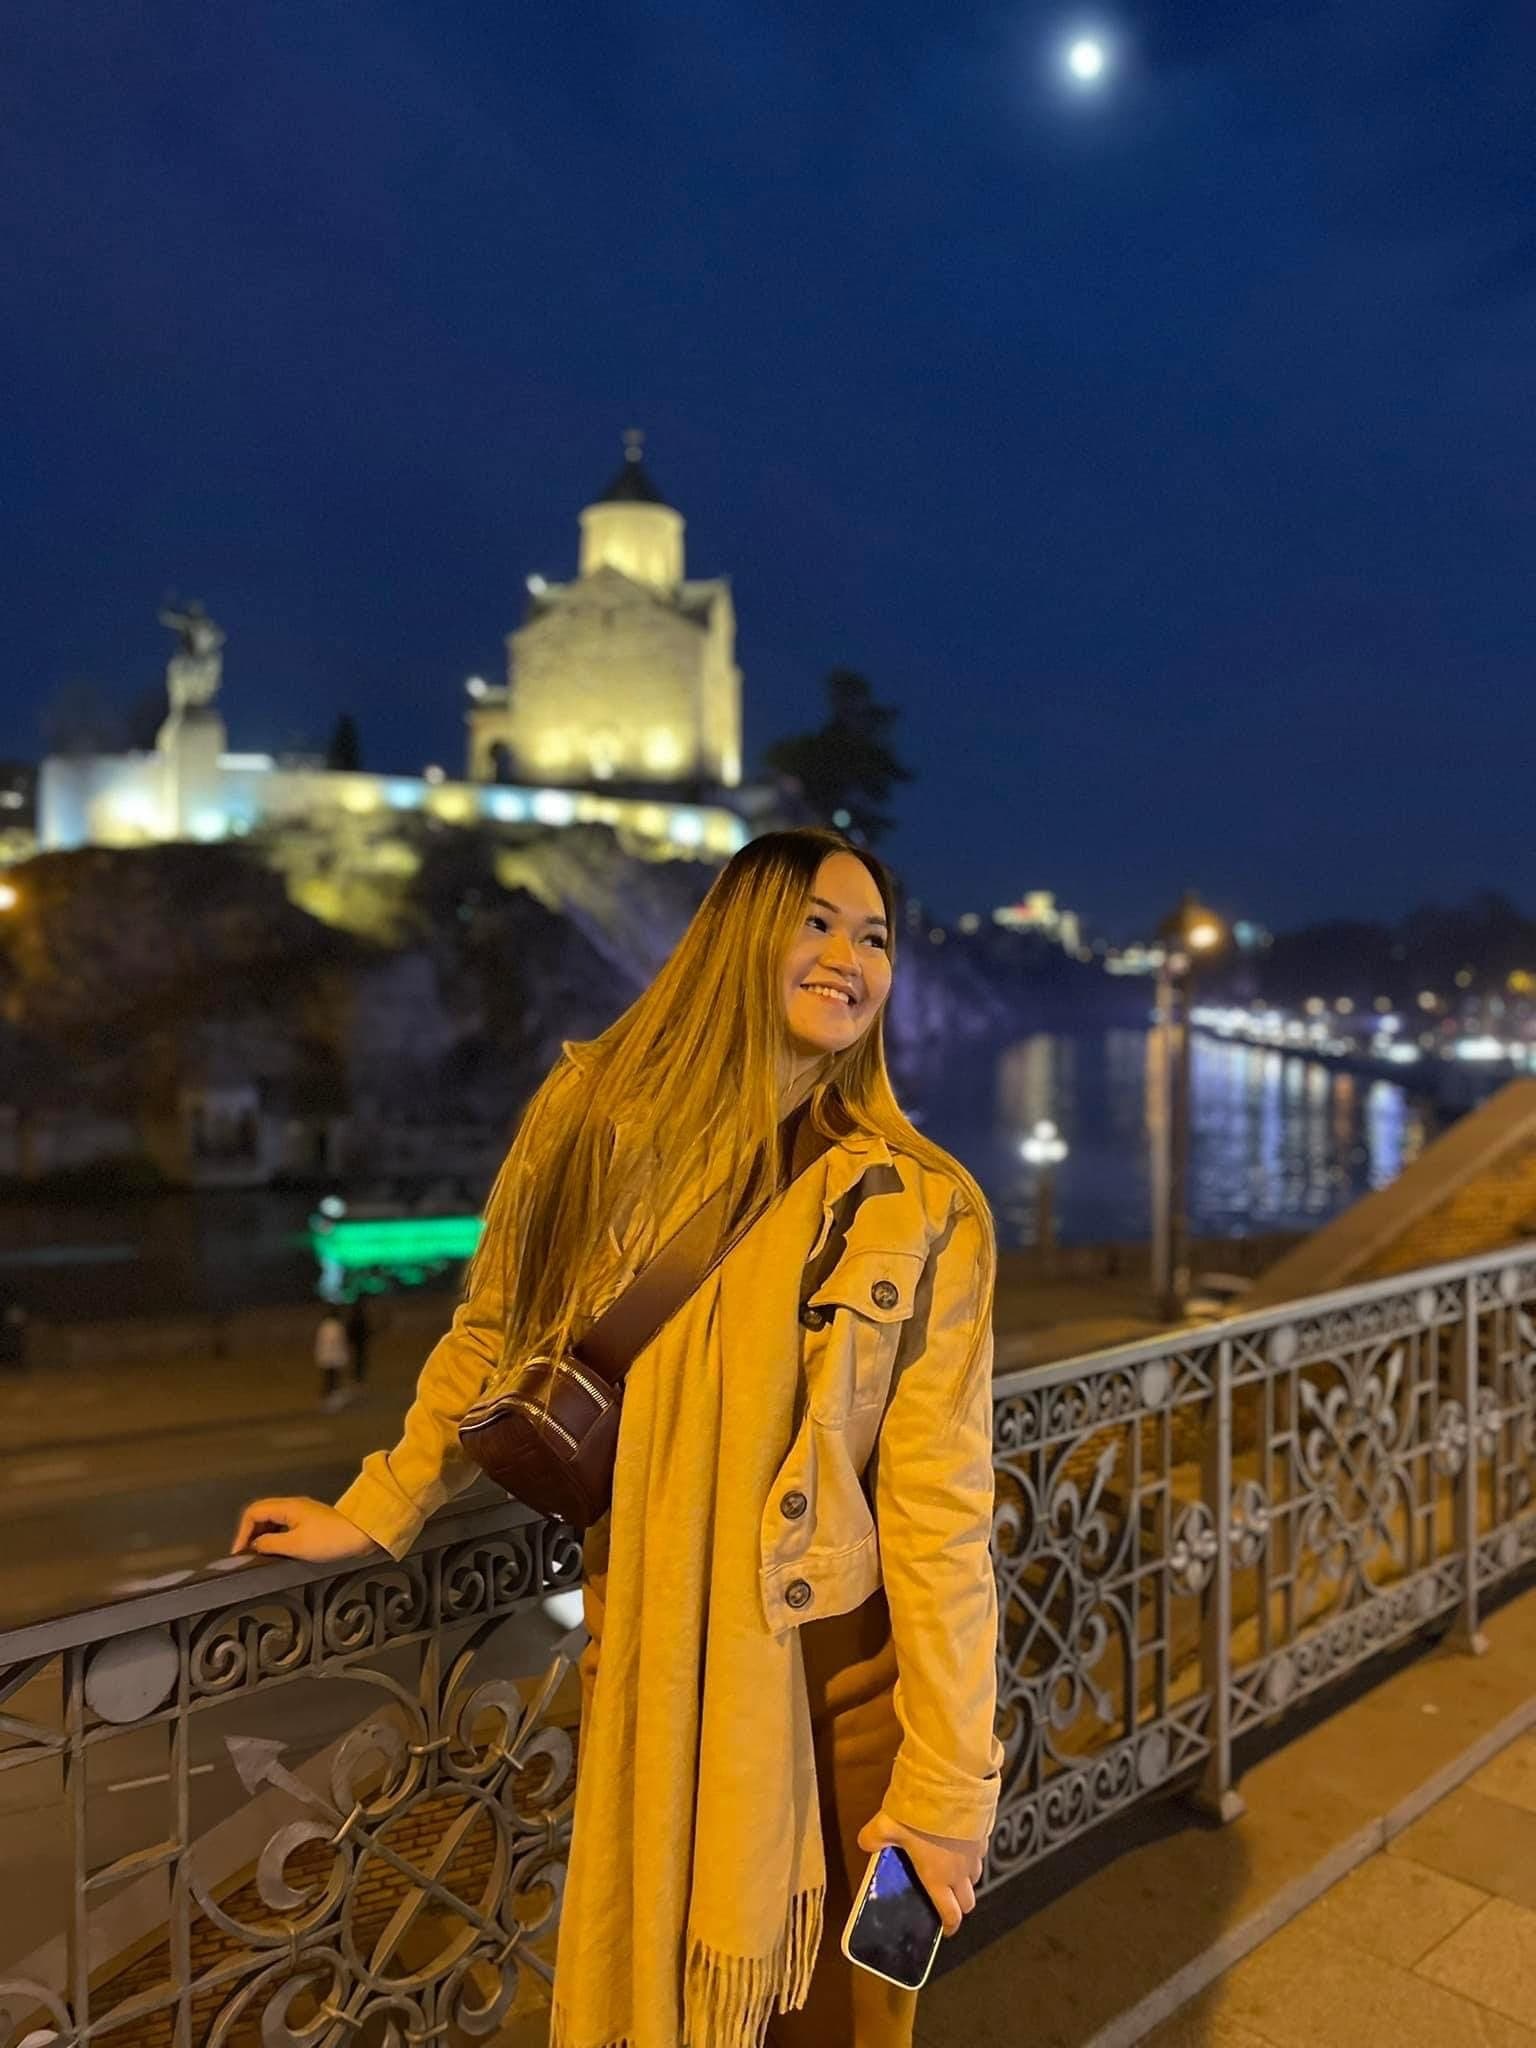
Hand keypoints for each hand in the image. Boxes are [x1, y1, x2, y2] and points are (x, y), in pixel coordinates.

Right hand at [229, 1496, 382, 1562]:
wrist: (362, 1535)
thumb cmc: (330, 1539)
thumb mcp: (295, 1545)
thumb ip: (270, 1543)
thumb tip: (254, 1545)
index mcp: (287, 1507)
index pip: (253, 1512)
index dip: (242, 1532)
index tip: (240, 1553)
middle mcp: (293, 1505)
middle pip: (262, 1514)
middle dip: (250, 1533)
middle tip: (246, 1555)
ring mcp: (302, 1513)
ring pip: (273, 1520)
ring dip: (263, 1536)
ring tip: (259, 1556)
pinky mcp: (310, 1522)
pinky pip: (284, 1526)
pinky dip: (275, 1537)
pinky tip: (277, 1551)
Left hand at [857, 1810, 984, 1937]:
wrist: (952, 1786)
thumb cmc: (920, 1814)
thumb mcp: (887, 1825)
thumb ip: (873, 1838)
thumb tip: (865, 1843)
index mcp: (938, 1878)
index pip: (950, 1915)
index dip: (949, 1926)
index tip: (944, 1929)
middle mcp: (960, 1872)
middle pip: (968, 1902)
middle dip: (958, 1904)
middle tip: (945, 1897)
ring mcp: (975, 1854)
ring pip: (974, 1876)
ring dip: (965, 1878)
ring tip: (949, 1865)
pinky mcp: (984, 1834)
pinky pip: (979, 1852)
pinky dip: (970, 1853)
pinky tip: (958, 1839)